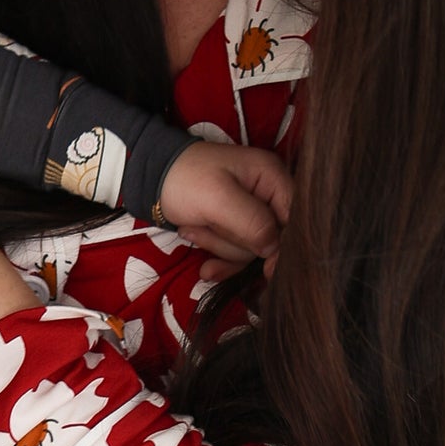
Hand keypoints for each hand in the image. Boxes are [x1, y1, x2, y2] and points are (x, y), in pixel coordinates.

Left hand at [158, 141, 292, 280]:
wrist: (150, 176)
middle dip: (233, 241)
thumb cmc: (184, 179)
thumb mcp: (217, 198)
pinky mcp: (236, 228)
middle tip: (204, 225)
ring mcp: (252, 213)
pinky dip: (215, 252)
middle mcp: (268, 195)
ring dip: (217, 244)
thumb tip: (275, 250)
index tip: (269, 269)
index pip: (294, 220)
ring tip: (191, 226)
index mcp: (272, 178)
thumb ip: (251, 223)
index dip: (284, 246)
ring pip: (250, 249)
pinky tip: (192, 238)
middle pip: (271, 239)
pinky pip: (237, 252)